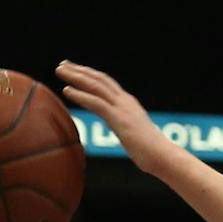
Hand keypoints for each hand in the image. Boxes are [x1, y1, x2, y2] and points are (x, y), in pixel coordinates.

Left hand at [56, 62, 171, 170]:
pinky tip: (66, 90)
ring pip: (95, 86)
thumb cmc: (151, 153)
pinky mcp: (119, 119)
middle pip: (99, 79)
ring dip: (76, 76)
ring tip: (59, 70)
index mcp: (129, 104)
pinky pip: (96, 103)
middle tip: (62, 64)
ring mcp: (122, 108)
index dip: (90, 74)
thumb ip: (126, 129)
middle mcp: (125, 101)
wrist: (163, 157)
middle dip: (80, 70)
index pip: (106, 83)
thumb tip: (123, 134)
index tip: (74, 69)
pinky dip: (80, 95)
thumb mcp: (135, 136)